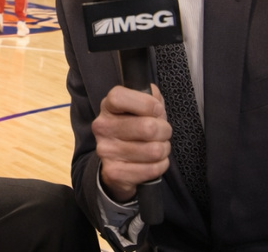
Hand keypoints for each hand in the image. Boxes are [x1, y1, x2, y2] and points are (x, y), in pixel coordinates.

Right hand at [93, 84, 171, 202]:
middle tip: (162, 132)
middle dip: (165, 130)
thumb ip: (150, 97)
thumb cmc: (135, 130)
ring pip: (154, 150)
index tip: (157, 110)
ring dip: (163, 149)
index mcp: (108, 107)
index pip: (119, 97)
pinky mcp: (114, 173)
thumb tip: (154, 95)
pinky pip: (153, 169)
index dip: (146, 103)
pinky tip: (153, 162)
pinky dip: (161, 165)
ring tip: (157, 147)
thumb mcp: (140, 108)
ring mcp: (106, 151)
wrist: (119, 164)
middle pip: (148, 127)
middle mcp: (102, 127)